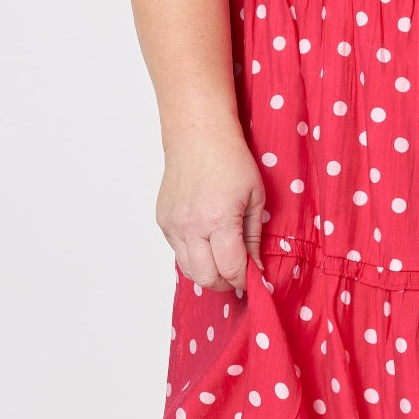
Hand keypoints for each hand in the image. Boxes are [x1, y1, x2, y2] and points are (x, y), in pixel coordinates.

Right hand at [157, 129, 264, 297]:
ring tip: (223, 260)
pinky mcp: (162, 221)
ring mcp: (173, 225)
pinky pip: (177, 252)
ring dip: (208, 272)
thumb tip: (256, 268)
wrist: (198, 136)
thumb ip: (254, 237)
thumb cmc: (231, 160)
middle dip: (226, 282)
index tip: (254, 278)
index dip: (246, 280)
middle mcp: (191, 226)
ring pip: (188, 270)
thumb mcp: (255, 198)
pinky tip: (206, 242)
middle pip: (206, 278)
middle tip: (238, 273)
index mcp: (219, 220)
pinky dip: (193, 256)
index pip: (231, 269)